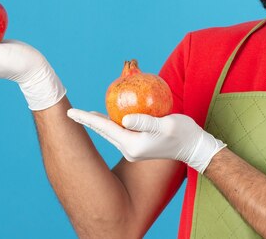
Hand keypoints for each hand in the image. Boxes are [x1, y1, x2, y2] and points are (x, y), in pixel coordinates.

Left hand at [66, 110, 225, 172]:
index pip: (105, 128)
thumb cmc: (182, 133)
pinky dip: (114, 124)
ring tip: (88, 115)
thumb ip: (145, 121)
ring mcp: (133, 150)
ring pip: (112, 133)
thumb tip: (124, 119)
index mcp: (133, 144)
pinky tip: (113, 117)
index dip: (87, 119)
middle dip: (89, 122)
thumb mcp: (165, 124)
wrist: (194, 148)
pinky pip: (121, 133)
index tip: (71, 113)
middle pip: (104, 132)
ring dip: (101, 123)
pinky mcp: (139, 148)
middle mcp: (129, 149)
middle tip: (72, 114)